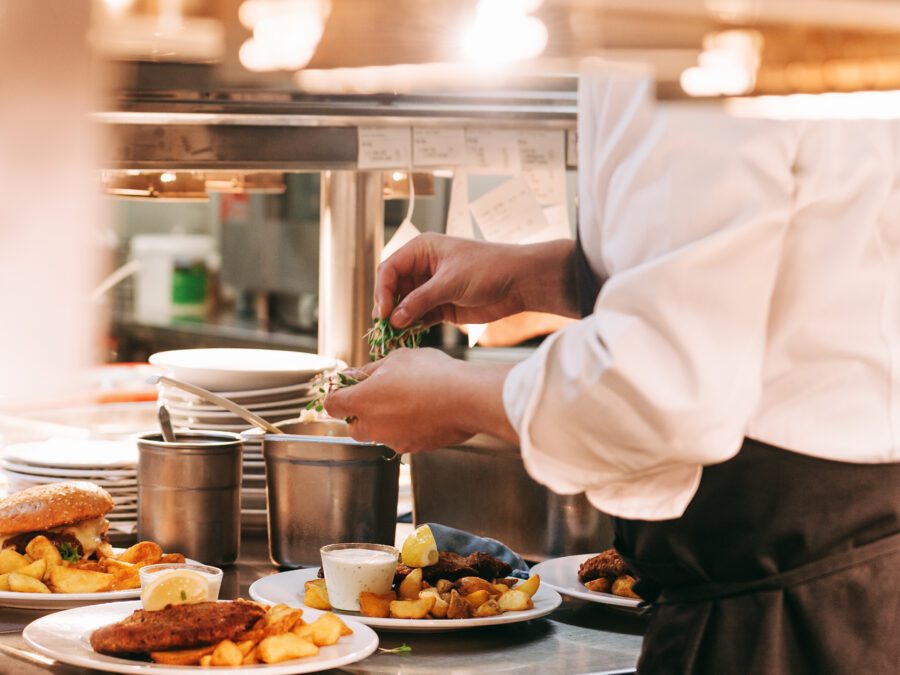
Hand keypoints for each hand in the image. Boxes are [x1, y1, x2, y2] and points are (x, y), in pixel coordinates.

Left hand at [324, 349, 516, 452]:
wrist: (465, 398)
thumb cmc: (430, 374)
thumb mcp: (396, 359)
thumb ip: (370, 370)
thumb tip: (354, 374)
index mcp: (361, 402)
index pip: (332, 405)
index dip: (337, 394)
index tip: (347, 386)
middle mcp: (373, 427)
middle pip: (354, 426)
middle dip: (361, 412)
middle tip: (379, 392)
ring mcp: (394, 440)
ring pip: (379, 433)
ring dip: (386, 420)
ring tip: (408, 398)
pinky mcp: (415, 447)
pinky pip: (403, 438)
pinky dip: (407, 427)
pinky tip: (424, 410)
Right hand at [375, 234, 577, 328]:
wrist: (520, 282)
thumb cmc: (487, 268)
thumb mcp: (450, 282)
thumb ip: (420, 300)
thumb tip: (395, 319)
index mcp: (422, 250)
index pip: (390, 269)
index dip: (383, 291)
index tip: (384, 312)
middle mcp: (423, 267)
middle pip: (394, 288)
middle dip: (388, 307)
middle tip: (385, 327)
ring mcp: (432, 287)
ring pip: (405, 305)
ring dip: (399, 320)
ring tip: (393, 336)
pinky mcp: (442, 305)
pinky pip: (420, 316)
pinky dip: (413, 326)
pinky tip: (409, 336)